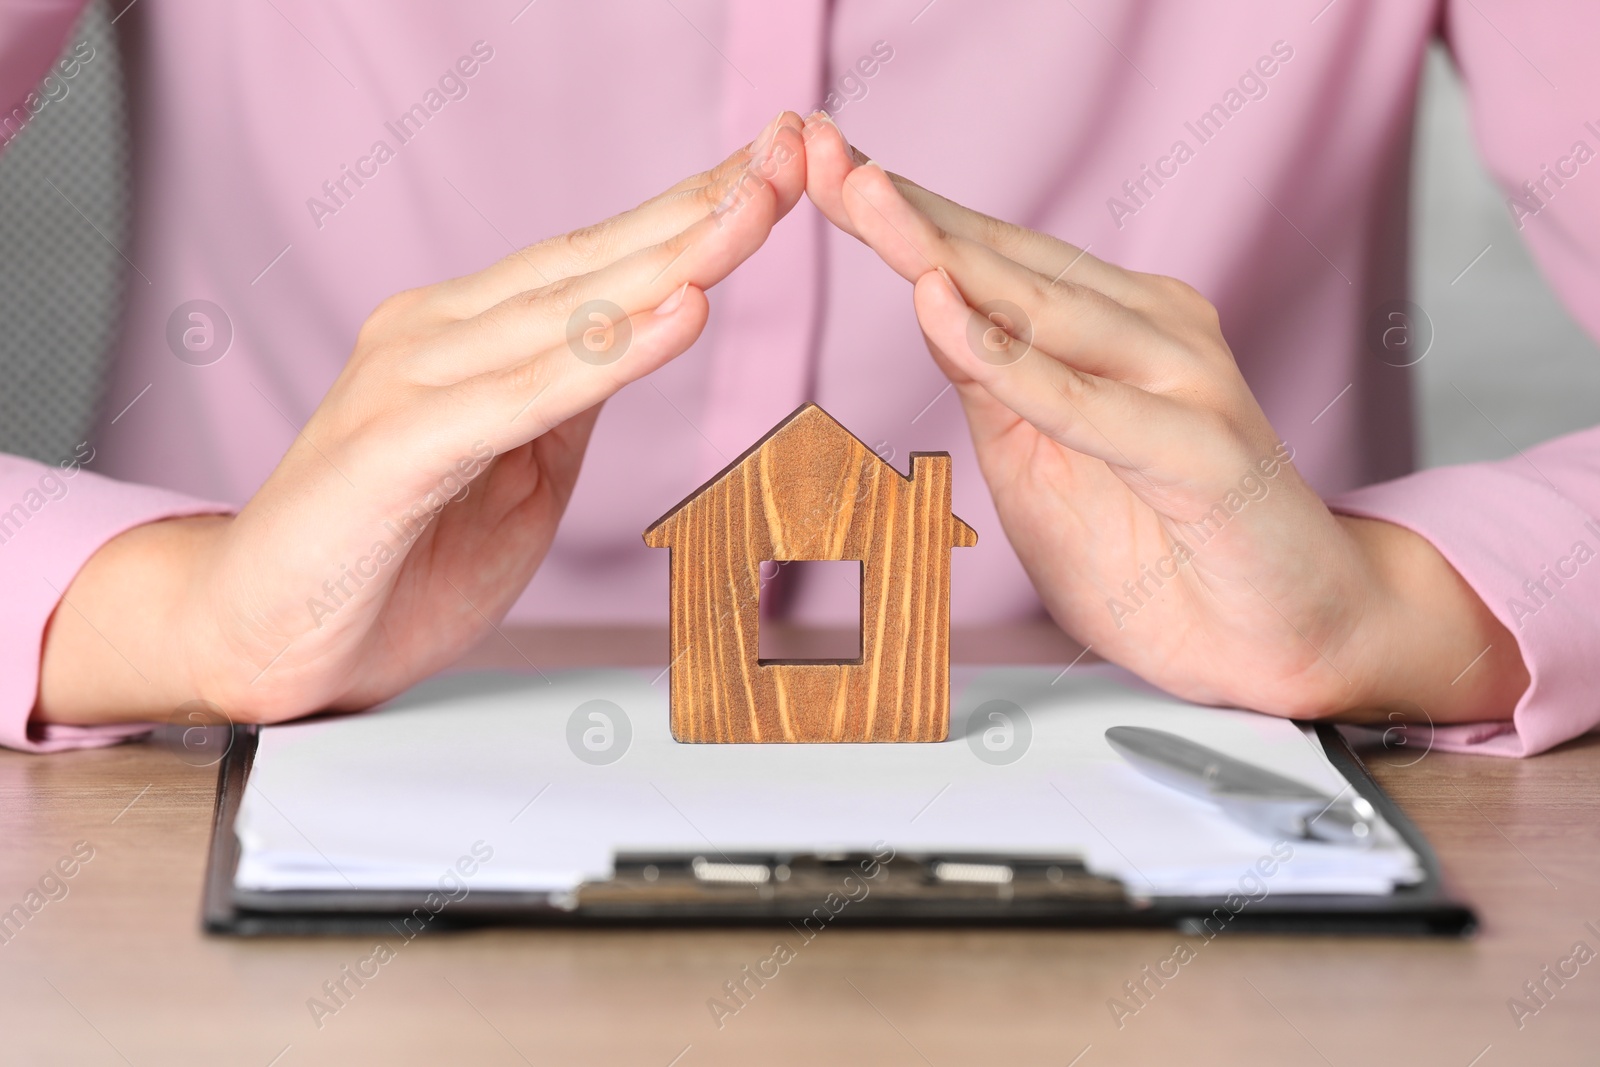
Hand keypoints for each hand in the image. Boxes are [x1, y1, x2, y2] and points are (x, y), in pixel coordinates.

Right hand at [37, 113, 808, 725]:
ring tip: (756, 211)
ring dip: (671, 258)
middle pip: (591, 261)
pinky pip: (520, 396)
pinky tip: (679, 313)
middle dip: (700, 208)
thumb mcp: (514, 474)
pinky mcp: (393, 448)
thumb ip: (567, 403)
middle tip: (792, 153)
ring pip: (565, 311)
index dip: (689, 214)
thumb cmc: (390, 558)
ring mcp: (409, 382)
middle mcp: (434, 333)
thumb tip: (645, 339)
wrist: (260, 639)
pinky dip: (606, 356)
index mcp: (466, 334)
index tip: (776, 173)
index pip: (596, 260)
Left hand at [802, 114, 1525, 721]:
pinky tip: (948, 316)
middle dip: (903, 209)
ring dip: (946, 253)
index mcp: (1110, 326)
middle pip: (1003, 261)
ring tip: (866, 198)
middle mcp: (1151, 330)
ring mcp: (1185, 381)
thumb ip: (995, 388)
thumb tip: (930, 302)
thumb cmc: (1159, 554)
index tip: (813, 166)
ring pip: (1042, 308)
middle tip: (817, 152)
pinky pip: (1089, 404)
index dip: (899, 215)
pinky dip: (1014, 364)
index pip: (986, 258)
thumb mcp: (1039, 466)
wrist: (1276, 637)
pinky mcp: (1206, 450)